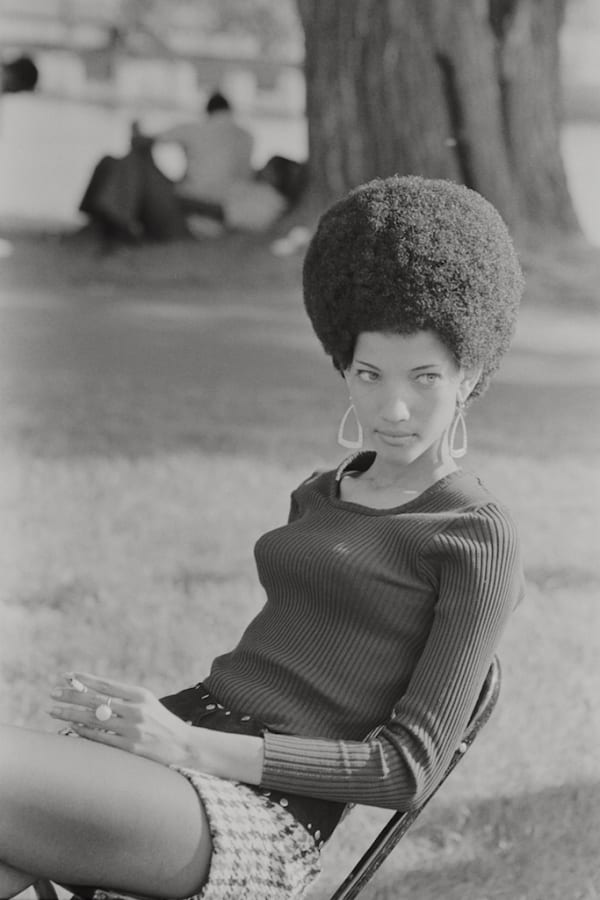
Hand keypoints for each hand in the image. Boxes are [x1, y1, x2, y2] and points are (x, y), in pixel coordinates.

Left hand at [48, 672, 192, 766]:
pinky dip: (84, 731)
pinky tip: (72, 726)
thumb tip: (92, 692)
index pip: (105, 684)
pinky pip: (100, 737)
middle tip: (52, 693)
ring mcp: (132, 729)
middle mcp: (136, 709)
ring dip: (70, 713)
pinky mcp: (130, 747)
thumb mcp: (146, 703)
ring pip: (93, 719)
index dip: (84, 680)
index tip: (66, 676)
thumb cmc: (160, 722)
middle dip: (71, 695)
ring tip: (53, 710)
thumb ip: (123, 698)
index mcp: (140, 694)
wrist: (183, 746)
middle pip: (96, 700)